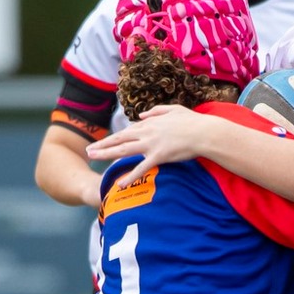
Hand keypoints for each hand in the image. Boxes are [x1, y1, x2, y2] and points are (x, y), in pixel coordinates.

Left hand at [83, 105, 214, 187]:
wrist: (204, 132)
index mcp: (150, 123)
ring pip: (123, 150)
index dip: (115, 137)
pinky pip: (141, 168)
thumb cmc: (193, 122)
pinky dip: (130, 177)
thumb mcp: (173, 110)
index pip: (128, 131)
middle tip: (89, 151)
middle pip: (119, 139)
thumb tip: (141, 115)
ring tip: (93, 158)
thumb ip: (155, 111)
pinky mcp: (159, 156)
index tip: (105, 143)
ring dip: (106, 154)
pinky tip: (120, 184)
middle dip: (103, 145)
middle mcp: (147, 132)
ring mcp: (151, 144)